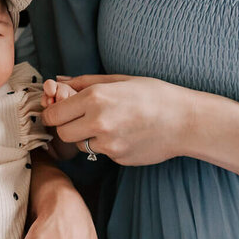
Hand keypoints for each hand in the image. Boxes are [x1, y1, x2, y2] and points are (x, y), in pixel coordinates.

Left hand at [42, 74, 192, 165]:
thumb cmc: (154, 95)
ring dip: (85, 137)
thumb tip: (57, 81)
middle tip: (80, 118)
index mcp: (95, 98)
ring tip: (108, 124)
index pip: (53, 114)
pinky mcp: (118, 158)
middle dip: (66, 126)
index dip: (53, 113)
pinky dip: (105, 145)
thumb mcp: (119, 80)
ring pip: (80, 145)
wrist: (185, 121)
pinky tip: (124, 134)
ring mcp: (108, 144)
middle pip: (61, 133)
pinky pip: (100, 153)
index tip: (58, 111)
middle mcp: (98, 122)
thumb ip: (84, 82)